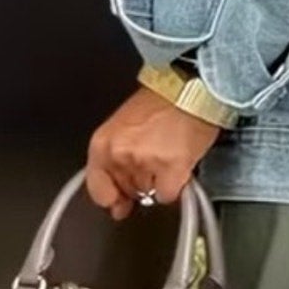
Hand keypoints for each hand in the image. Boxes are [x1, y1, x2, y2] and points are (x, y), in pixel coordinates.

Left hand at [85, 86, 222, 219]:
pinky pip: (168, 194)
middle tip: (155, 160)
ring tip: (169, 153)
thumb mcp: (126, 128)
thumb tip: (118, 202)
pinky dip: (177, 185)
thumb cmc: (162, 102)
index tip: (118, 202)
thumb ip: (116, 161)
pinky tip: (180, 163)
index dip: (111, 197)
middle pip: (128, 190)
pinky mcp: (171, 170)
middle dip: (141, 182)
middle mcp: (120, 155)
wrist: (192, 87)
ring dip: (160, 181)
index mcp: (103, 143)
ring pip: (150, 194)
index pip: (97, 188)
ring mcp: (145, 163)